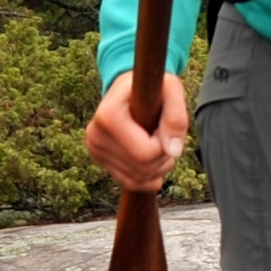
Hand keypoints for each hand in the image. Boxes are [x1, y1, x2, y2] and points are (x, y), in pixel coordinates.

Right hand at [86, 70, 189, 194]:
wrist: (128, 90)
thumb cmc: (151, 87)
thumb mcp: (171, 89)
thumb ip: (176, 116)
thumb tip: (173, 150)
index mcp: (108, 115)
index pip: (146, 153)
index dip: (165, 144)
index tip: (164, 125)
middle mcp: (95, 135)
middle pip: (143, 169)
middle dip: (164, 157)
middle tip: (165, 134)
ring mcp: (94, 150)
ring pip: (138, 179)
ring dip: (158, 167)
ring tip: (158, 142)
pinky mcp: (98, 160)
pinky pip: (131, 183)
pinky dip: (148, 176)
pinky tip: (152, 157)